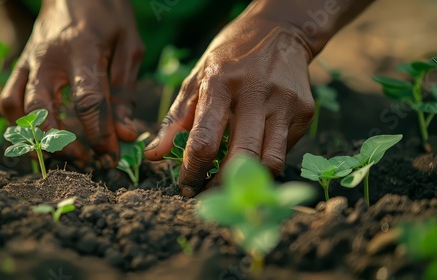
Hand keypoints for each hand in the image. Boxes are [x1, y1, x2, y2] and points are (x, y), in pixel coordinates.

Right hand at [0, 0, 143, 166]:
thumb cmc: (109, 14)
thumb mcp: (129, 46)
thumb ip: (125, 91)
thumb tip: (124, 132)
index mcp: (83, 51)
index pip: (88, 102)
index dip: (101, 134)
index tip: (112, 154)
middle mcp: (49, 58)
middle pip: (44, 111)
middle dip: (65, 144)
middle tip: (87, 160)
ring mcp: (30, 61)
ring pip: (20, 108)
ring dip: (38, 138)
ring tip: (65, 153)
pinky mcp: (21, 63)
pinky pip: (9, 98)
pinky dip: (20, 122)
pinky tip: (41, 136)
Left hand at [144, 2, 316, 196]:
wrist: (280, 31)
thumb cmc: (230, 57)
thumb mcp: (197, 78)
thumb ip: (174, 119)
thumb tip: (154, 155)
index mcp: (220, 83)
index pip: (204, 141)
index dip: (193, 172)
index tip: (186, 186)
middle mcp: (255, 93)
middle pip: (242, 158)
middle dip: (223, 185)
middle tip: (210, 192)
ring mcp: (285, 102)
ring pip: (271, 162)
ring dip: (249, 179)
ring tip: (233, 179)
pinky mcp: (305, 111)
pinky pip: (284, 150)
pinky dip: (266, 159)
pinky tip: (255, 150)